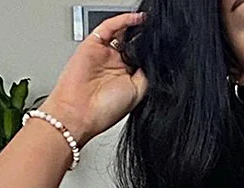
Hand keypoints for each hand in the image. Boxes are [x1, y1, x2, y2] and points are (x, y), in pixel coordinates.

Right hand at [41, 11, 148, 146]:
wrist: (80, 112)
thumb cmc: (105, 109)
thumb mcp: (137, 93)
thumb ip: (146, 74)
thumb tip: (153, 61)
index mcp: (127, 77)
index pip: (141, 58)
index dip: (151, 52)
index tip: (164, 46)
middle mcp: (115, 64)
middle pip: (132, 43)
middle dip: (144, 38)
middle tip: (158, 32)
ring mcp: (104, 53)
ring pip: (121, 33)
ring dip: (136, 27)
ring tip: (150, 23)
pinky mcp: (92, 44)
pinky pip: (109, 27)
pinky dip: (124, 20)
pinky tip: (138, 19)